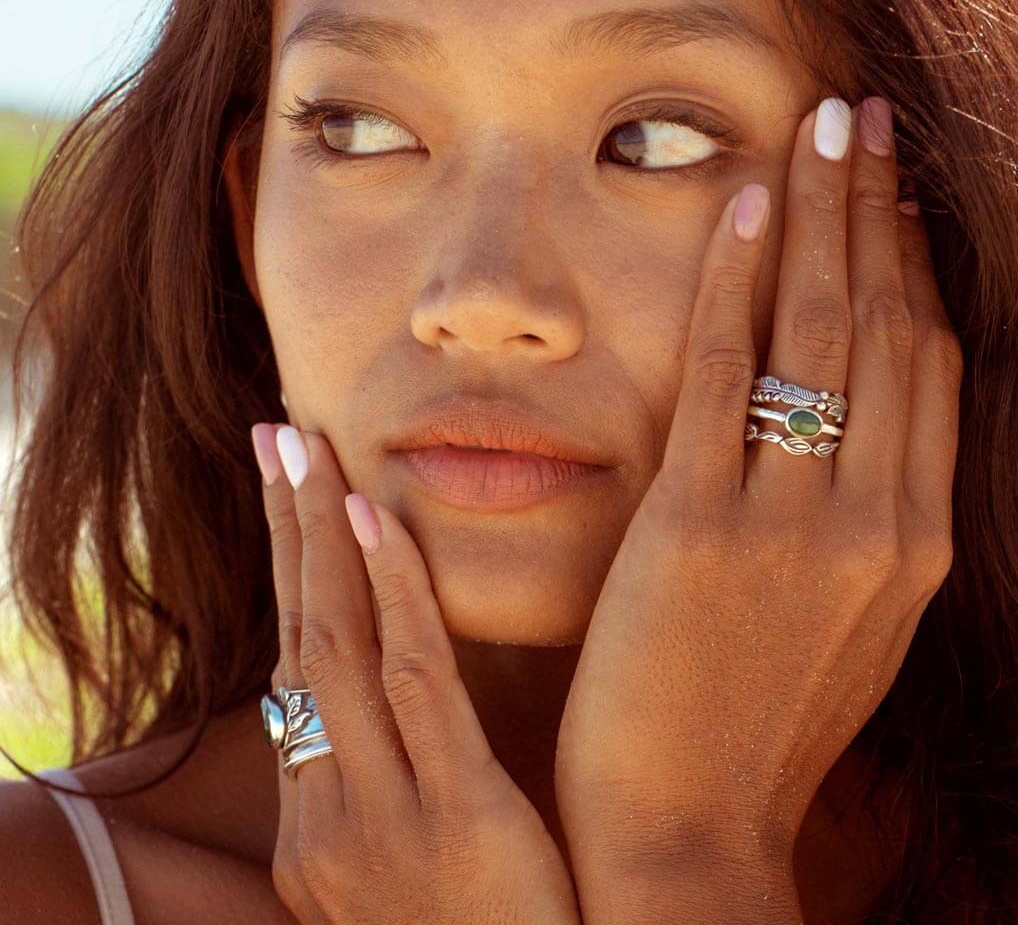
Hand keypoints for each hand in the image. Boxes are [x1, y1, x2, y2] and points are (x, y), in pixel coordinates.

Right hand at [252, 423, 581, 924]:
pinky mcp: (455, 815)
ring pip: (339, 646)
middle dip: (284, 532)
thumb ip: (393, 781)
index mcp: (318, 825)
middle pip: (301, 638)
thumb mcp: (412, 868)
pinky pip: (416, 681)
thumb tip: (398, 686)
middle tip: (274, 437)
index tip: (284, 496)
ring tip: (307, 450)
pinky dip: (394, 593)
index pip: (296, 671)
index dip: (287, 576)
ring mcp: (381, 816)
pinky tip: (375, 521)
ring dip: (321, 538)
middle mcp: (328, 813)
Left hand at [553, 98, 962, 912]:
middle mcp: (877, 523)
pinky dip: (736, 280)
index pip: (927, 364)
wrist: (690, 825)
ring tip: (819, 124)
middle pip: (889, 325)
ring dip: (823, 214)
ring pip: (824, 332)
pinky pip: (725, 374)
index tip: (895, 190)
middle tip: (864, 117)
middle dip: (878, 208)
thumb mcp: (846, 624)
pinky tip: (742, 205)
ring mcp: (794, 525)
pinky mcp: (700, 531)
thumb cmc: (759, 722)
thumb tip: (864, 427)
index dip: (915, 261)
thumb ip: (863, 524)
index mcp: (917, 544)